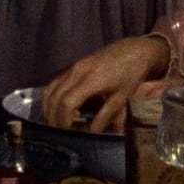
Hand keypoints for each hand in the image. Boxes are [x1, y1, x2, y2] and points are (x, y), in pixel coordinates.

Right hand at [41, 36, 172, 133]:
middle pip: (55, 97)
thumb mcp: (122, 97)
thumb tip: (92, 133)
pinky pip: (54, 82)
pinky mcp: (73, 65)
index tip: (68, 133)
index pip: (67, 103)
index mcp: (91, 80)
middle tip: (60, 132)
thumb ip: (106, 115)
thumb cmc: (131, 74)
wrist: (134, 50)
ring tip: (56, 122)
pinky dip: (51, 97)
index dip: (63, 120)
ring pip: (50, 89)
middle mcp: (77, 71)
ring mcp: (73, 66)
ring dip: (49, 107)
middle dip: (53, 117)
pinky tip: (57, 108)